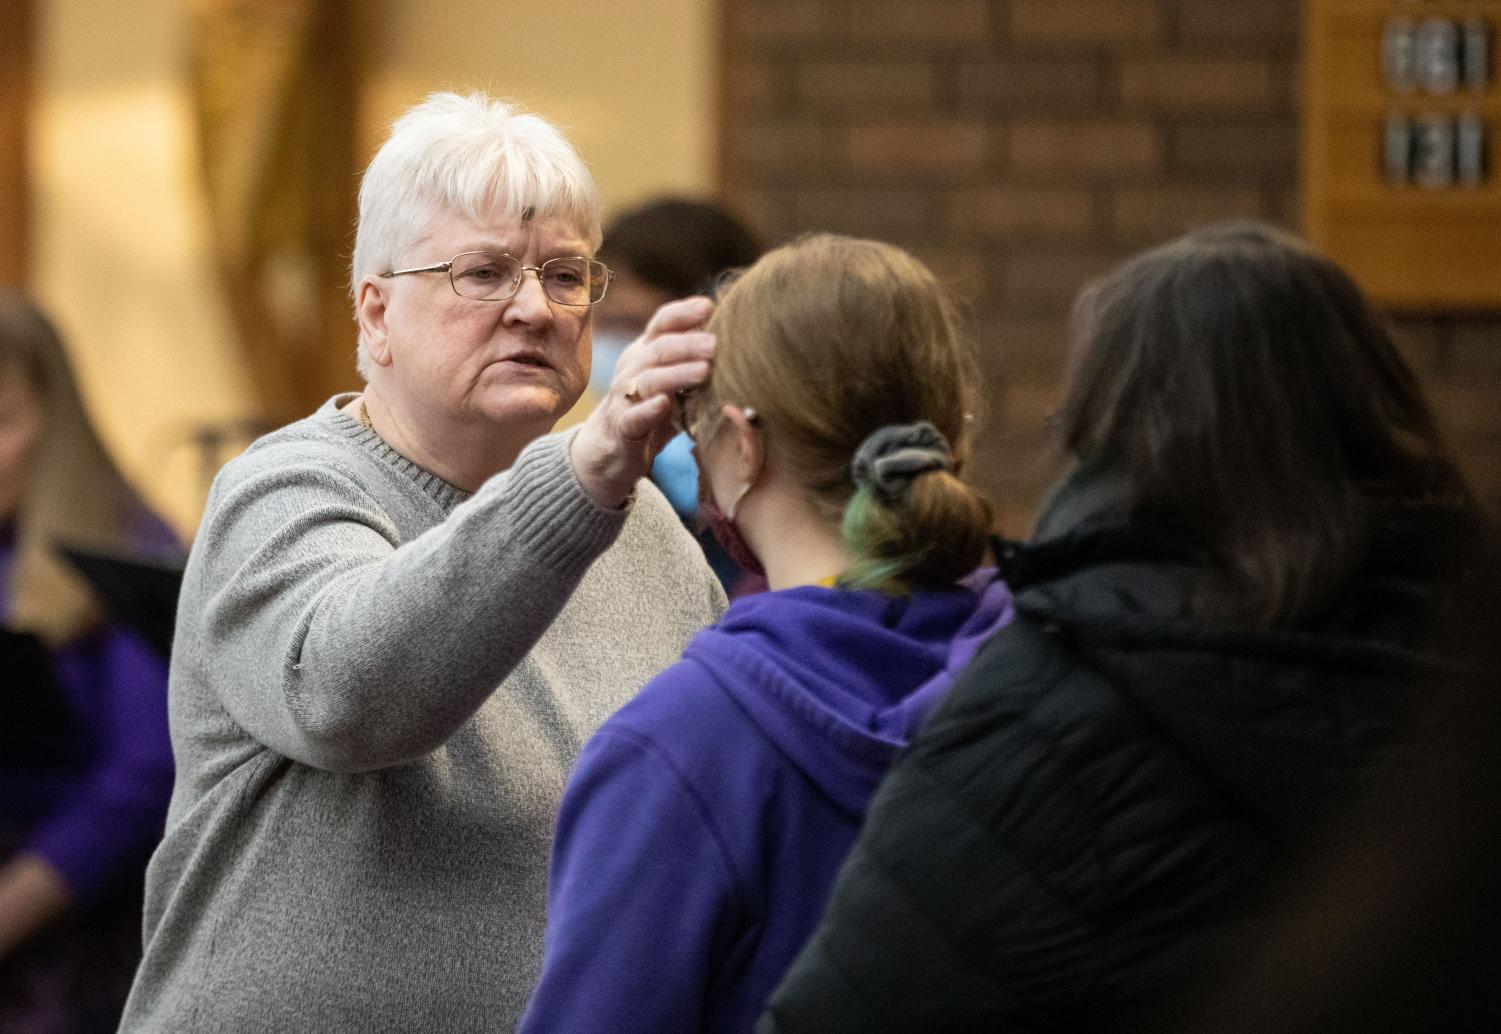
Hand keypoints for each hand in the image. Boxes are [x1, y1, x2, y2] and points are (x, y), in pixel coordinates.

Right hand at [570, 296, 714, 507]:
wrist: (610, 450)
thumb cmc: (650, 409)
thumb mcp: (671, 380)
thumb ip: (693, 360)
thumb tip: (736, 339)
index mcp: (646, 352)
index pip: (662, 323)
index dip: (684, 313)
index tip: (709, 307)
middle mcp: (633, 368)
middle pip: (659, 349)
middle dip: (689, 344)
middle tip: (717, 344)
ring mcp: (624, 397)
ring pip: (649, 380)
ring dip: (677, 373)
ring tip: (704, 371)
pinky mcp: (622, 428)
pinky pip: (634, 417)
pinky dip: (649, 410)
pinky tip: (664, 405)